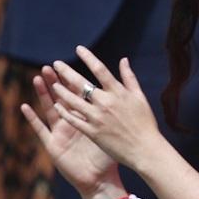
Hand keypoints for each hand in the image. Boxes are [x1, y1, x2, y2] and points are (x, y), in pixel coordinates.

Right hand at [21, 66, 121, 198]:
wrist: (101, 180)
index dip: (72, 81)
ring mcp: (60, 133)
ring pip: (50, 109)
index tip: (69, 65)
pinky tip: (25, 107)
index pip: (78, 96)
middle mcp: (71, 123)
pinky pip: (41, 130)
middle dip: (56, 82)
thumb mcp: (113, 131)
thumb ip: (116, 113)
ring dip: (43, 94)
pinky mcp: (53, 145)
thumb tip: (125, 95)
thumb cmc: (109, 157)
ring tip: (37, 78)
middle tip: (50, 66)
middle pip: (62, 99)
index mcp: (86, 119)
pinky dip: (32, 118)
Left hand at [47, 47, 168, 173]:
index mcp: (119, 93)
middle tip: (56, 63)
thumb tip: (123, 60)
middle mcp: (106, 103)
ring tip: (53, 85)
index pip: (100, 69)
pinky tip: (57, 106)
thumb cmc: (145, 123)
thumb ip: (129, 78)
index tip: (78, 48)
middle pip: (81, 83)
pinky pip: (74, 119)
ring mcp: (97, 118)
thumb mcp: (140, 98)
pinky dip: (64, 112)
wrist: (145, 149)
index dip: (88, 57)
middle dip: (66, 72)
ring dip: (61, 91)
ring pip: (73, 101)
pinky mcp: (92, 132)